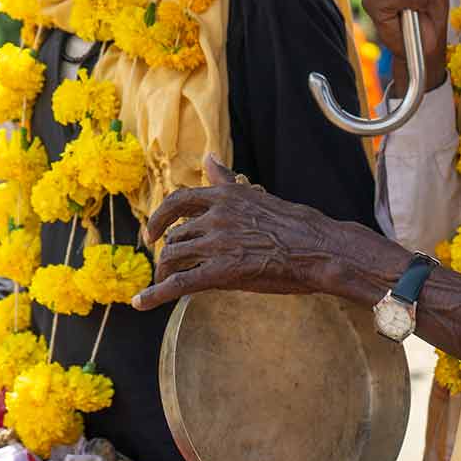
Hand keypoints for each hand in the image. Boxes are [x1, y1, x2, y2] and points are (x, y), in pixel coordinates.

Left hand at [133, 154, 357, 310]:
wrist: (319, 248)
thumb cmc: (295, 225)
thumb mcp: (257, 195)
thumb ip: (227, 181)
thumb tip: (209, 157)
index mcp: (225, 196)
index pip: (178, 201)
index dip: (159, 218)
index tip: (151, 233)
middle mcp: (216, 216)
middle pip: (176, 235)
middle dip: (168, 253)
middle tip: (168, 267)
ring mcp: (218, 243)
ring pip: (174, 256)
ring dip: (164, 272)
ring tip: (163, 284)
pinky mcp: (221, 271)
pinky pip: (179, 283)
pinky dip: (155, 294)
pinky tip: (141, 304)